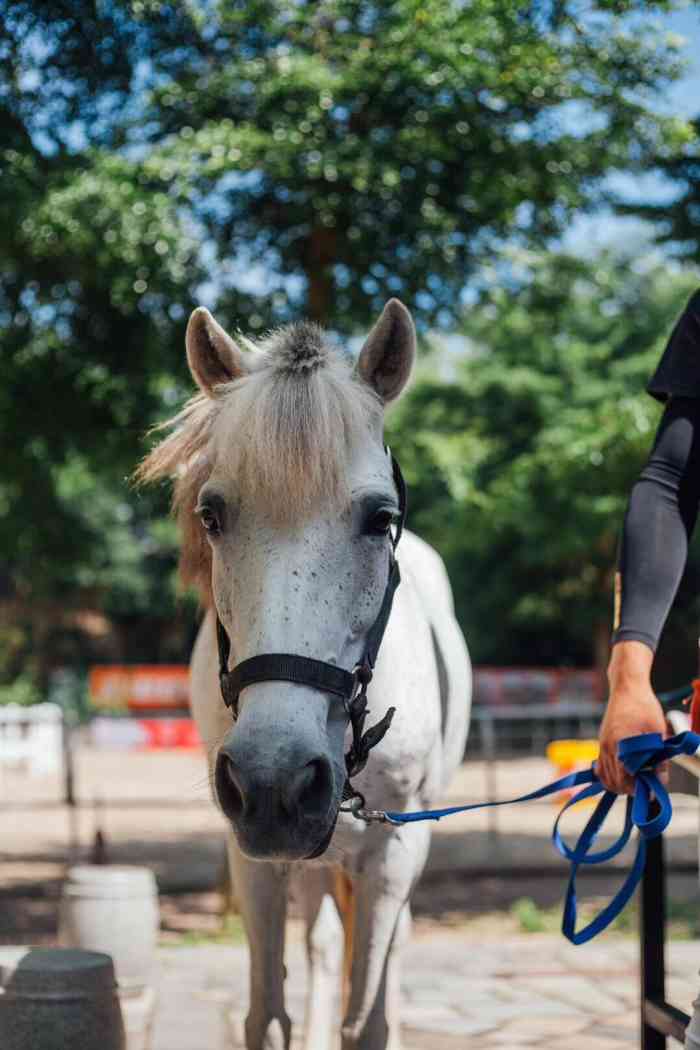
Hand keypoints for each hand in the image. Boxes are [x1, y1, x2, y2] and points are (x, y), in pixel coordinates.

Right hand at [596, 642, 667, 794]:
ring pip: (605, 778)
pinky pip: (600, 768)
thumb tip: (660, 780)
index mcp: (619, 744)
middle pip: (614, 782)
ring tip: (638, 781)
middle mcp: (606, 746)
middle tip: (648, 786)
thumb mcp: (657, 731)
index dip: (639, 788)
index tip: (652, 790)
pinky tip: (624, 776)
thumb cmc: (644, 707)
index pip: (625, 778)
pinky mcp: (601, 742)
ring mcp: (601, 745)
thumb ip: (658, 758)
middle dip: (631, 789)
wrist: (627, 688)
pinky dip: (610, 777)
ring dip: (621, 785)